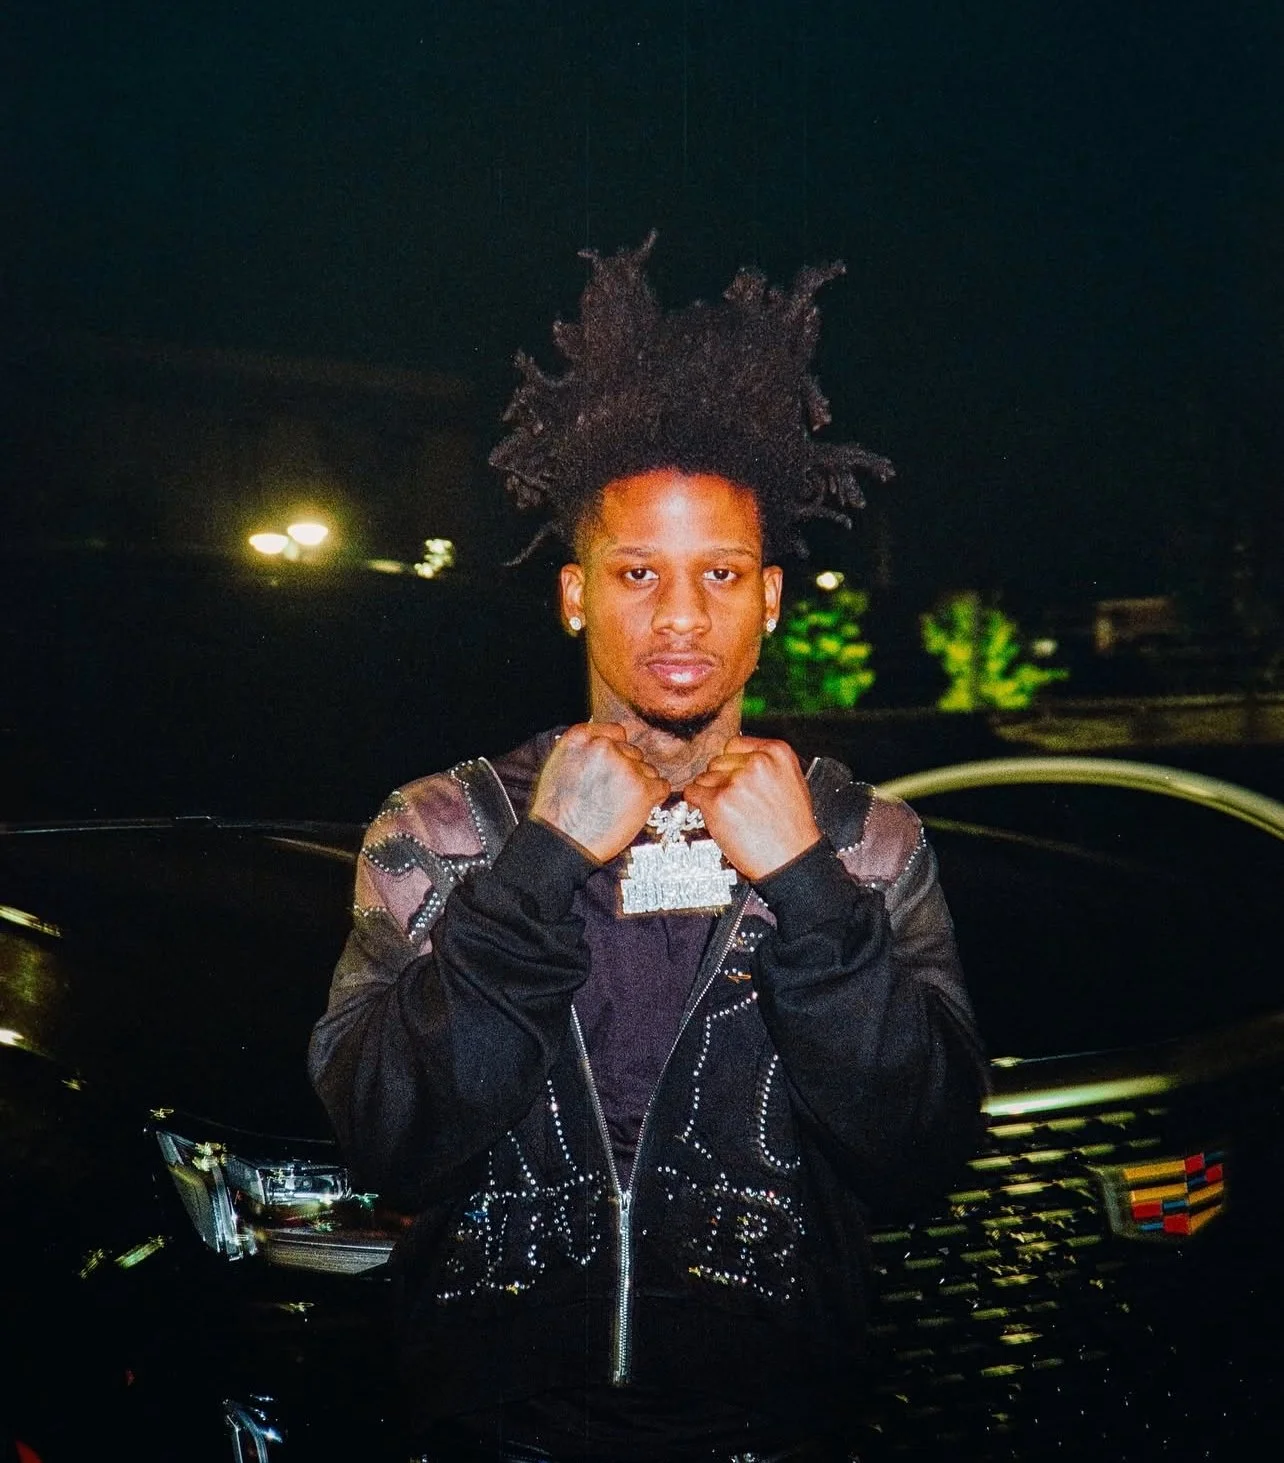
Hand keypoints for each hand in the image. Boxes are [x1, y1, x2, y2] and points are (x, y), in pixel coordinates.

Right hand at [529, 723, 669, 862]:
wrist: (562, 841)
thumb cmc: (557, 810)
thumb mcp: (559, 764)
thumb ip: (584, 748)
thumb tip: (608, 743)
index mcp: (581, 737)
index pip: (617, 731)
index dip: (618, 751)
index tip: (612, 767)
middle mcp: (604, 747)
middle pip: (633, 752)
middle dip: (627, 771)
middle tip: (611, 794)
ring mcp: (625, 767)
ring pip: (647, 769)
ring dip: (640, 785)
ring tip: (618, 805)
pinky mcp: (642, 789)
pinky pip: (661, 786)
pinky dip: (653, 798)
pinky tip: (636, 809)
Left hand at [683, 736, 821, 881]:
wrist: (792, 860)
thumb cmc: (793, 828)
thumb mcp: (792, 782)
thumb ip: (767, 764)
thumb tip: (738, 758)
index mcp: (777, 753)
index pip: (735, 744)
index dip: (732, 763)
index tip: (733, 775)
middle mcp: (756, 763)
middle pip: (718, 761)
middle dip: (721, 779)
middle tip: (735, 800)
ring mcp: (736, 783)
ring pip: (704, 778)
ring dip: (710, 793)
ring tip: (730, 812)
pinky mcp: (718, 803)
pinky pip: (693, 793)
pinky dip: (696, 803)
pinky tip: (712, 813)